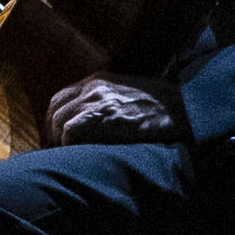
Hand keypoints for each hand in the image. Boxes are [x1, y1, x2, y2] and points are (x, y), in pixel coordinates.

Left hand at [48, 76, 177, 146]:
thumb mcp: (125, 94)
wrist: (182, 108)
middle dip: (52, 130)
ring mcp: (97, 101)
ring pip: (60, 120)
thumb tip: (86, 121)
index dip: (54, 118)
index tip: (56, 135)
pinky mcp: (104, 116)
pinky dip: (69, 143)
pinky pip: (71, 131)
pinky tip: (76, 152)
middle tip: (56, 148)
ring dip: (59, 139)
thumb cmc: (158, 107)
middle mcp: (93, 87)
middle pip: (55, 108)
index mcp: (97, 81)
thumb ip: (104, 100)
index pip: (60, 97)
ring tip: (66, 153)